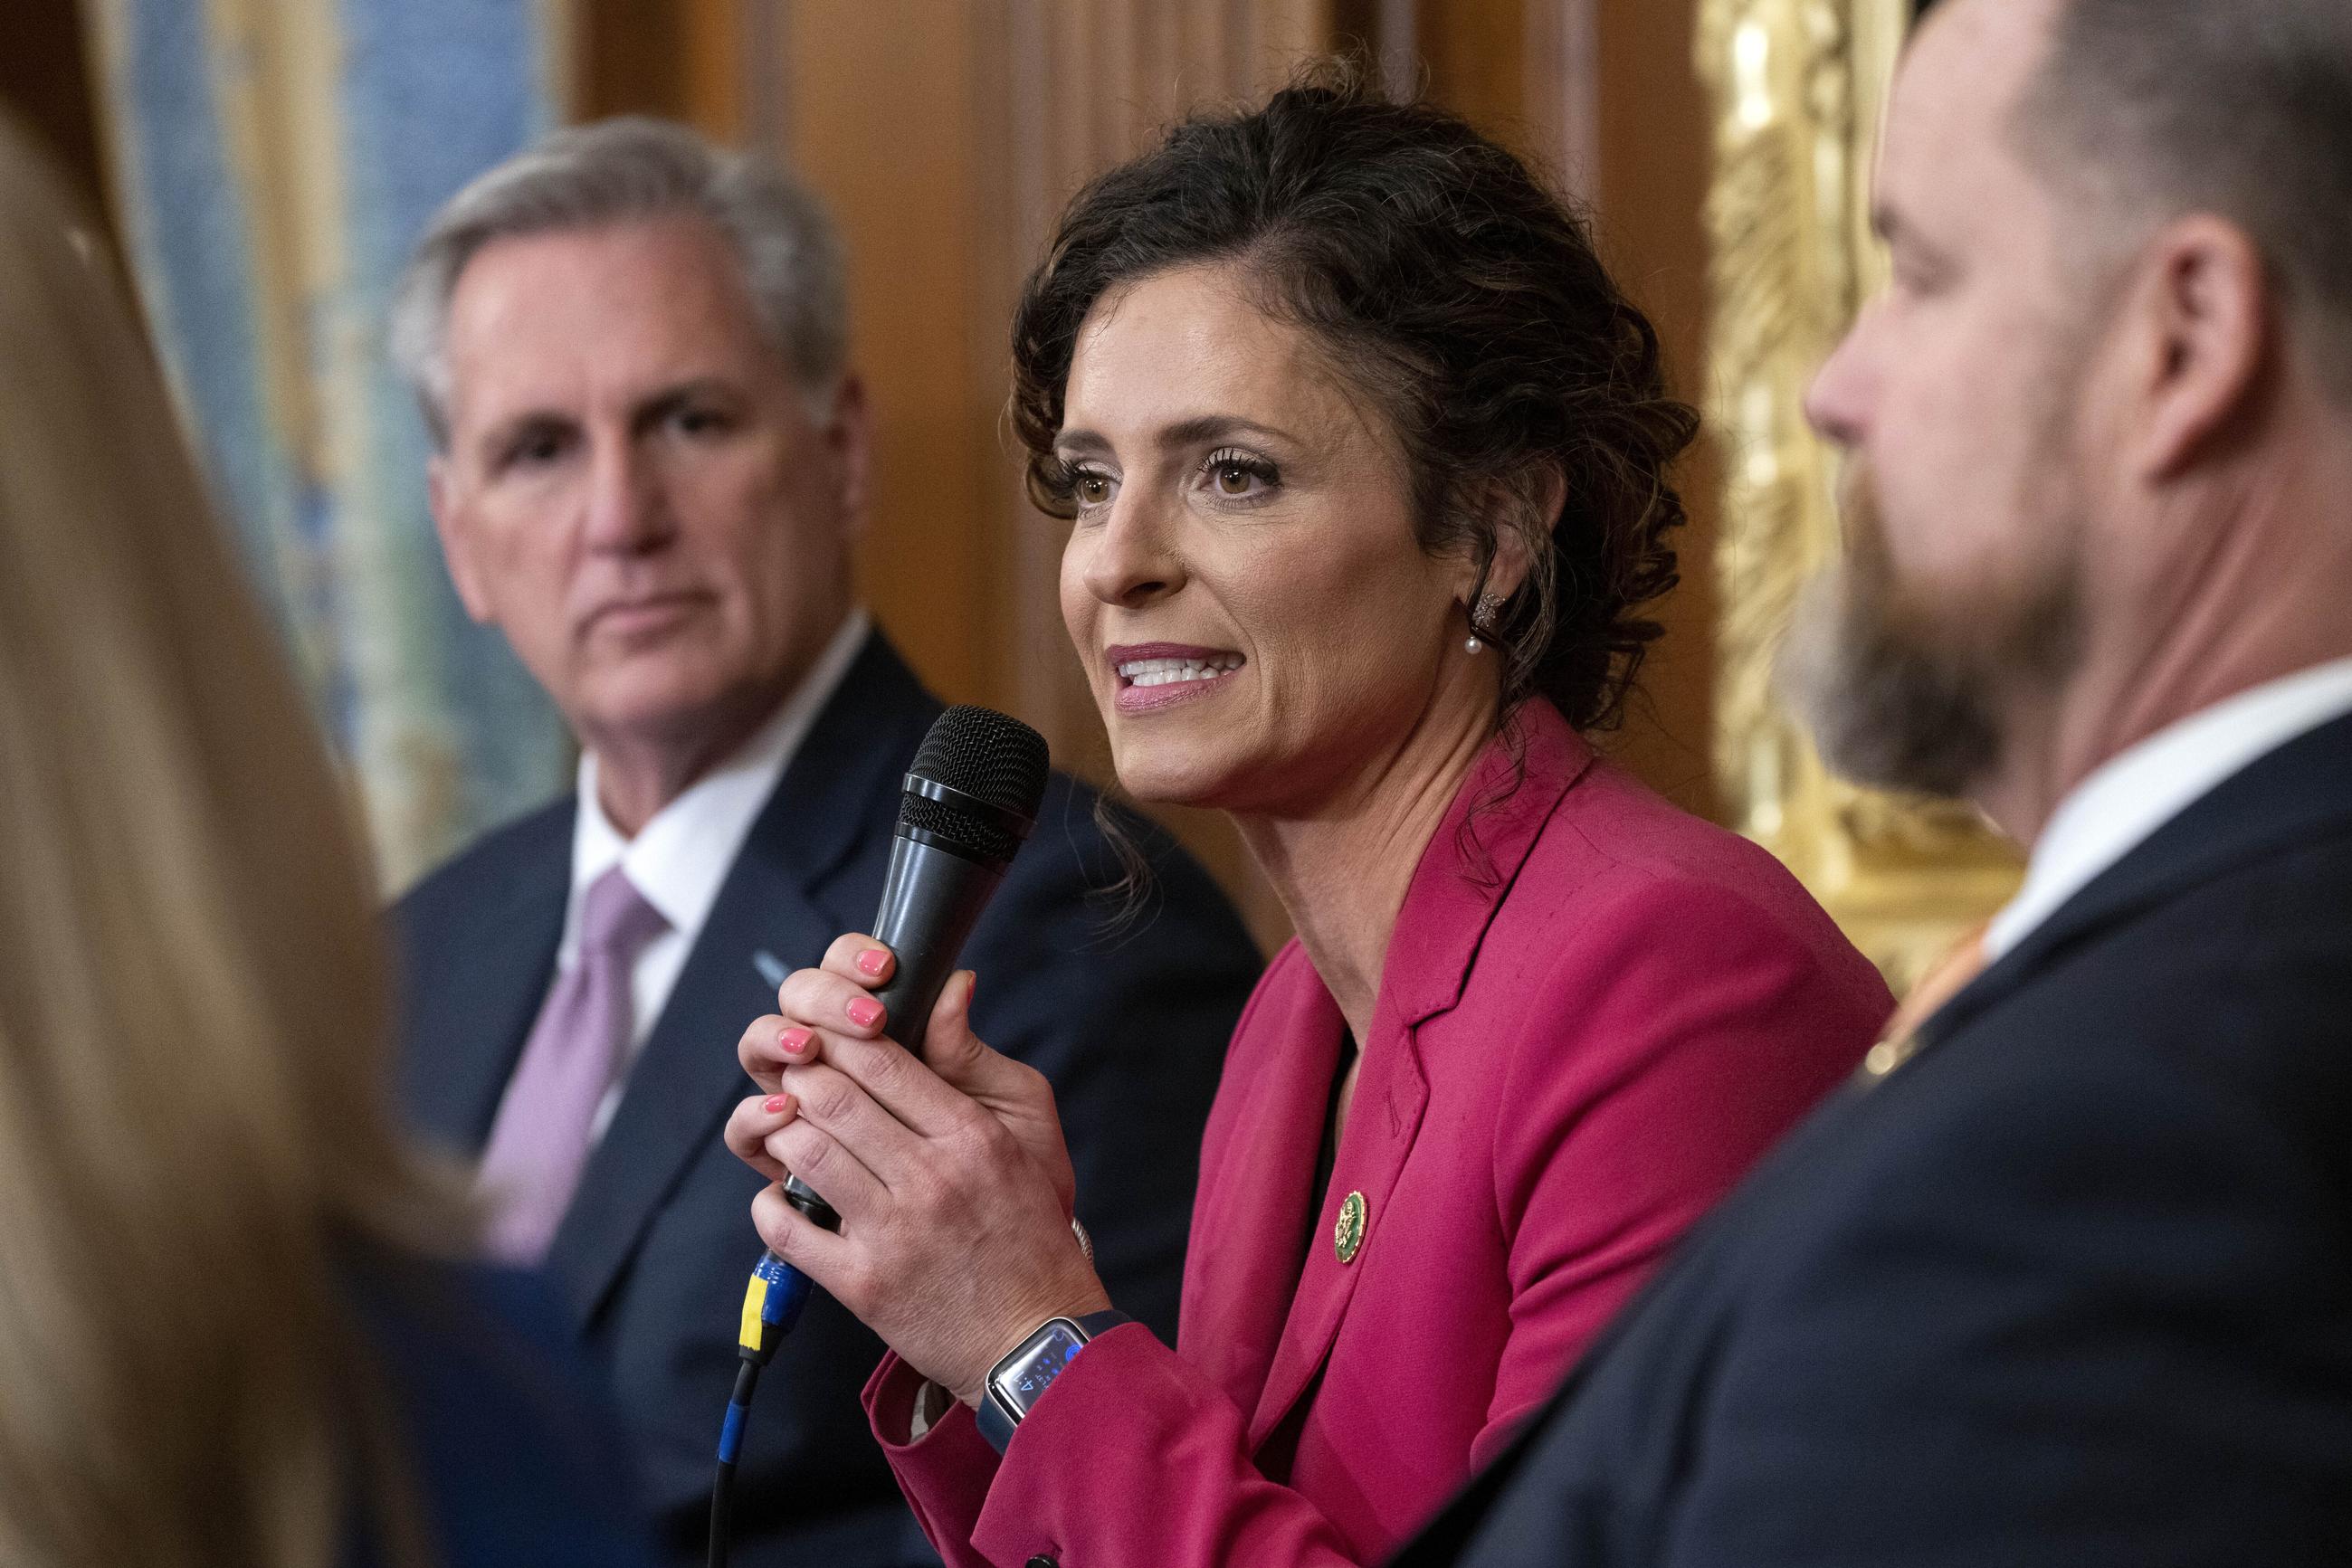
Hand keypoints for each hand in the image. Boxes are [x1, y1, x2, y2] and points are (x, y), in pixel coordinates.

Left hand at [723, 937, 1107, 1401]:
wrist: (1035, 1335)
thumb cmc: (1028, 1226)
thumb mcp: (1025, 1130)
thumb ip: (977, 1059)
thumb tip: (948, 985)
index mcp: (970, 1136)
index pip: (882, 1061)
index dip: (840, 1038)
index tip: (827, 1038)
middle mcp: (930, 1179)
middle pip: (833, 1097)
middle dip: (803, 1075)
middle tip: (798, 1074)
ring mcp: (892, 1233)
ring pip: (805, 1151)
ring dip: (783, 1130)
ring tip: (789, 1125)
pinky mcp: (863, 1284)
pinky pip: (787, 1228)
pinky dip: (771, 1204)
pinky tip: (784, 1194)